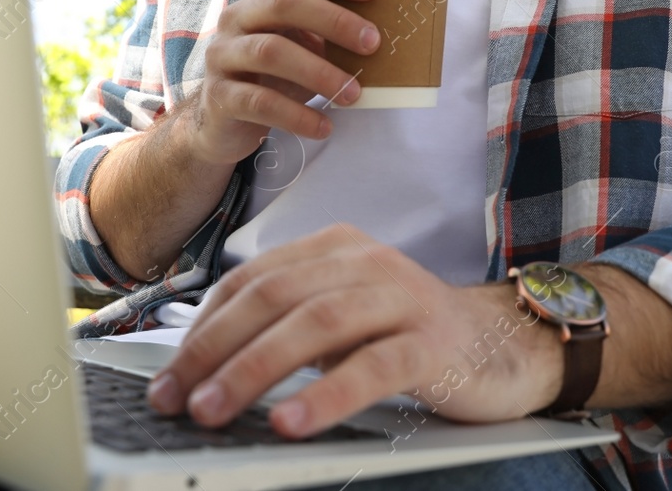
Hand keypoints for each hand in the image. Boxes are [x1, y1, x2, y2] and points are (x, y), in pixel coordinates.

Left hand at [143, 223, 564, 438]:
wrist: (504, 344)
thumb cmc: (408, 336)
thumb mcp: (341, 320)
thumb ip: (287, 328)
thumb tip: (203, 369)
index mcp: (335, 249)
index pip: (251, 280)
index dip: (202, 328)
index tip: (167, 377)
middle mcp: (365, 262)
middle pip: (274, 297)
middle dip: (214, 350)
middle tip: (176, 399)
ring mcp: (402, 297)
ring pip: (316, 324)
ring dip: (255, 370)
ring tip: (216, 411)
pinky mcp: (433, 341)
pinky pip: (374, 365)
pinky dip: (326, 394)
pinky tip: (291, 421)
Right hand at [183, 0, 381, 165]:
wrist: (222, 120)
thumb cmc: (273, 76)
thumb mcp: (300, 46)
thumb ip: (327, 32)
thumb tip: (384, 30)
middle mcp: (237, 18)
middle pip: (283, 4)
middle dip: (333, 20)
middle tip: (372, 43)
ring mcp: (223, 55)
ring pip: (270, 53)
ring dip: (319, 72)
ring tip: (353, 93)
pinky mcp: (220, 95)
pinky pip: (260, 102)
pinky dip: (297, 115)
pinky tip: (324, 126)